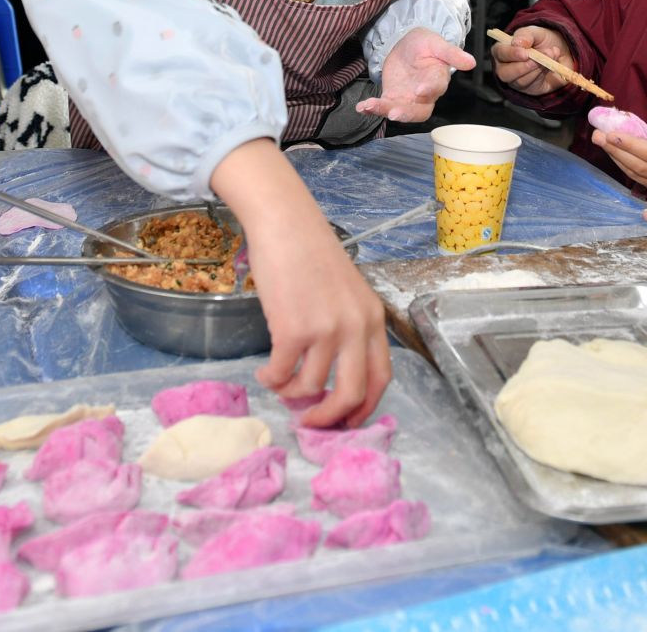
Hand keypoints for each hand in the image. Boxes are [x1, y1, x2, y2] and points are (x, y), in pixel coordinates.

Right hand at [212, 140, 391, 429]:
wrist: (285, 223)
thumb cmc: (311, 254)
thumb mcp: (346, 292)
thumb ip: (348, 328)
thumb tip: (332, 374)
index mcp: (374, 319)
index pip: (381, 378)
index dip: (365, 408)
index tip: (347, 422)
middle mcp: (356, 327)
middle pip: (353, 394)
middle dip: (329, 418)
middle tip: (309, 422)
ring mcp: (326, 329)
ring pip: (311, 387)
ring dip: (291, 393)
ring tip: (279, 384)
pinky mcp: (293, 329)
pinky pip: (282, 373)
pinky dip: (271, 380)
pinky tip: (264, 373)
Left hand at [355, 28, 473, 122]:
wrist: (406, 45)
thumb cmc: (425, 44)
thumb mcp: (437, 43)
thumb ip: (451, 53)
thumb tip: (471, 62)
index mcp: (437, 78)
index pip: (437, 87)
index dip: (429, 89)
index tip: (420, 89)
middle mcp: (424, 94)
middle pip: (420, 110)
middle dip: (406, 112)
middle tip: (394, 112)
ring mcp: (408, 99)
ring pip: (400, 111)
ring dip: (385, 111)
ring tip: (370, 106)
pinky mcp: (392, 98)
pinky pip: (383, 107)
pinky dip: (372, 108)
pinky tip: (361, 107)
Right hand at [490, 25, 573, 95]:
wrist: (561, 54)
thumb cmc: (542, 41)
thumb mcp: (535, 32)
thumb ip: (525, 34)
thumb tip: (517, 42)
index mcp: (503, 50)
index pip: (499, 52)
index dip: (511, 54)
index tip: (525, 53)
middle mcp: (505, 67)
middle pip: (505, 73)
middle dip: (523, 67)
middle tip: (538, 59)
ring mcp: (515, 80)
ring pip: (520, 81)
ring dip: (537, 69)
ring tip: (550, 56)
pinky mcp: (528, 88)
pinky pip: (532, 86)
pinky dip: (542, 74)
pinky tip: (550, 65)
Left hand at [595, 123, 646, 201]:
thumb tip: (629, 129)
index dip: (630, 145)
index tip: (610, 133)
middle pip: (642, 167)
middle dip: (617, 151)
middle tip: (598, 136)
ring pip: (638, 176)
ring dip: (618, 159)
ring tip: (603, 142)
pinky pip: (642, 182)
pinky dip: (627, 167)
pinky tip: (617, 155)